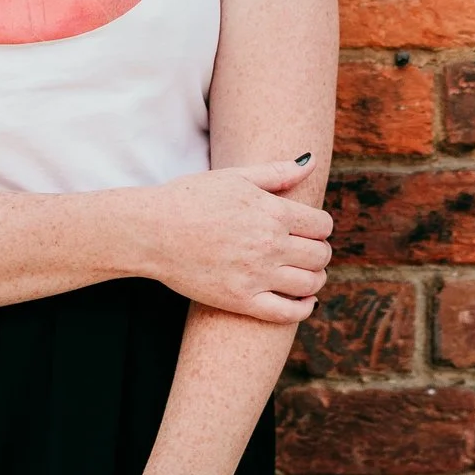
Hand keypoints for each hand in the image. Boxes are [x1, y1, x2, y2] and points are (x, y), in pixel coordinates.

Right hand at [131, 157, 332, 323]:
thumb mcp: (235, 176)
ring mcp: (256, 275)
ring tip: (307, 274)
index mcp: (272, 211)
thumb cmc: (190, 197)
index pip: (322, 225)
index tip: (312, 229)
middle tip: (309, 251)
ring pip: (310, 283)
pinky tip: (303, 300)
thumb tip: (309, 162)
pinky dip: (303, 308)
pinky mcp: (241, 301)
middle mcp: (270, 244)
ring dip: (316, 279)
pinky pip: (287, 312)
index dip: (321, 227)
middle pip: (320, 255)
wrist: (152, 231)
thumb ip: (276, 172)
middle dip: (320, 252)